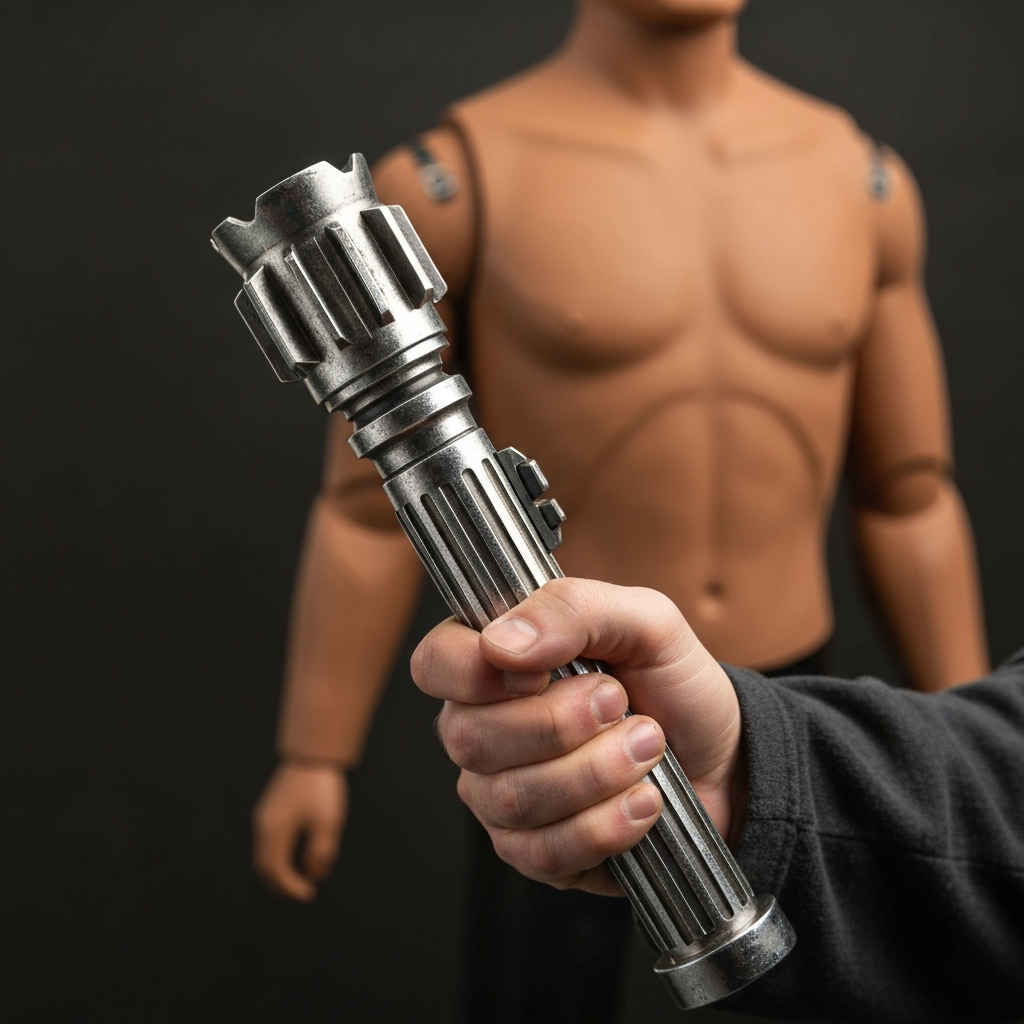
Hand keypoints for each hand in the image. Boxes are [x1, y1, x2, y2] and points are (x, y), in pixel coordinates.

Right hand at [252, 760, 347, 900]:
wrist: (313, 754)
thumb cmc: (322, 789)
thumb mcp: (328, 824)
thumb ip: (320, 854)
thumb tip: (314, 873)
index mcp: (274, 832)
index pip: (276, 871)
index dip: (291, 888)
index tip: (309, 895)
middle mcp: (264, 826)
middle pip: (265, 866)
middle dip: (282, 883)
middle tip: (302, 892)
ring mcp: (266, 816)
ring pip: (267, 853)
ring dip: (282, 868)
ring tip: (305, 875)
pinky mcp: (272, 808)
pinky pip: (271, 840)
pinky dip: (282, 854)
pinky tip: (300, 853)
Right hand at [411, 578, 743, 895]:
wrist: (723, 758)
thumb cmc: (673, 683)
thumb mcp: (645, 620)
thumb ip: (573, 610)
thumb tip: (502, 641)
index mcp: (497, 661)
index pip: (436, 663)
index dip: (476, 672)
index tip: (542, 673)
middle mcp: (485, 728)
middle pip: (470, 738)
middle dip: (561, 725)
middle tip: (621, 704)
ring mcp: (501, 795)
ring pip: (509, 798)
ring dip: (596, 773)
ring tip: (647, 747)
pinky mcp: (533, 852)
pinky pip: (543, 852)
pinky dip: (607, 825)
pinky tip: (643, 802)